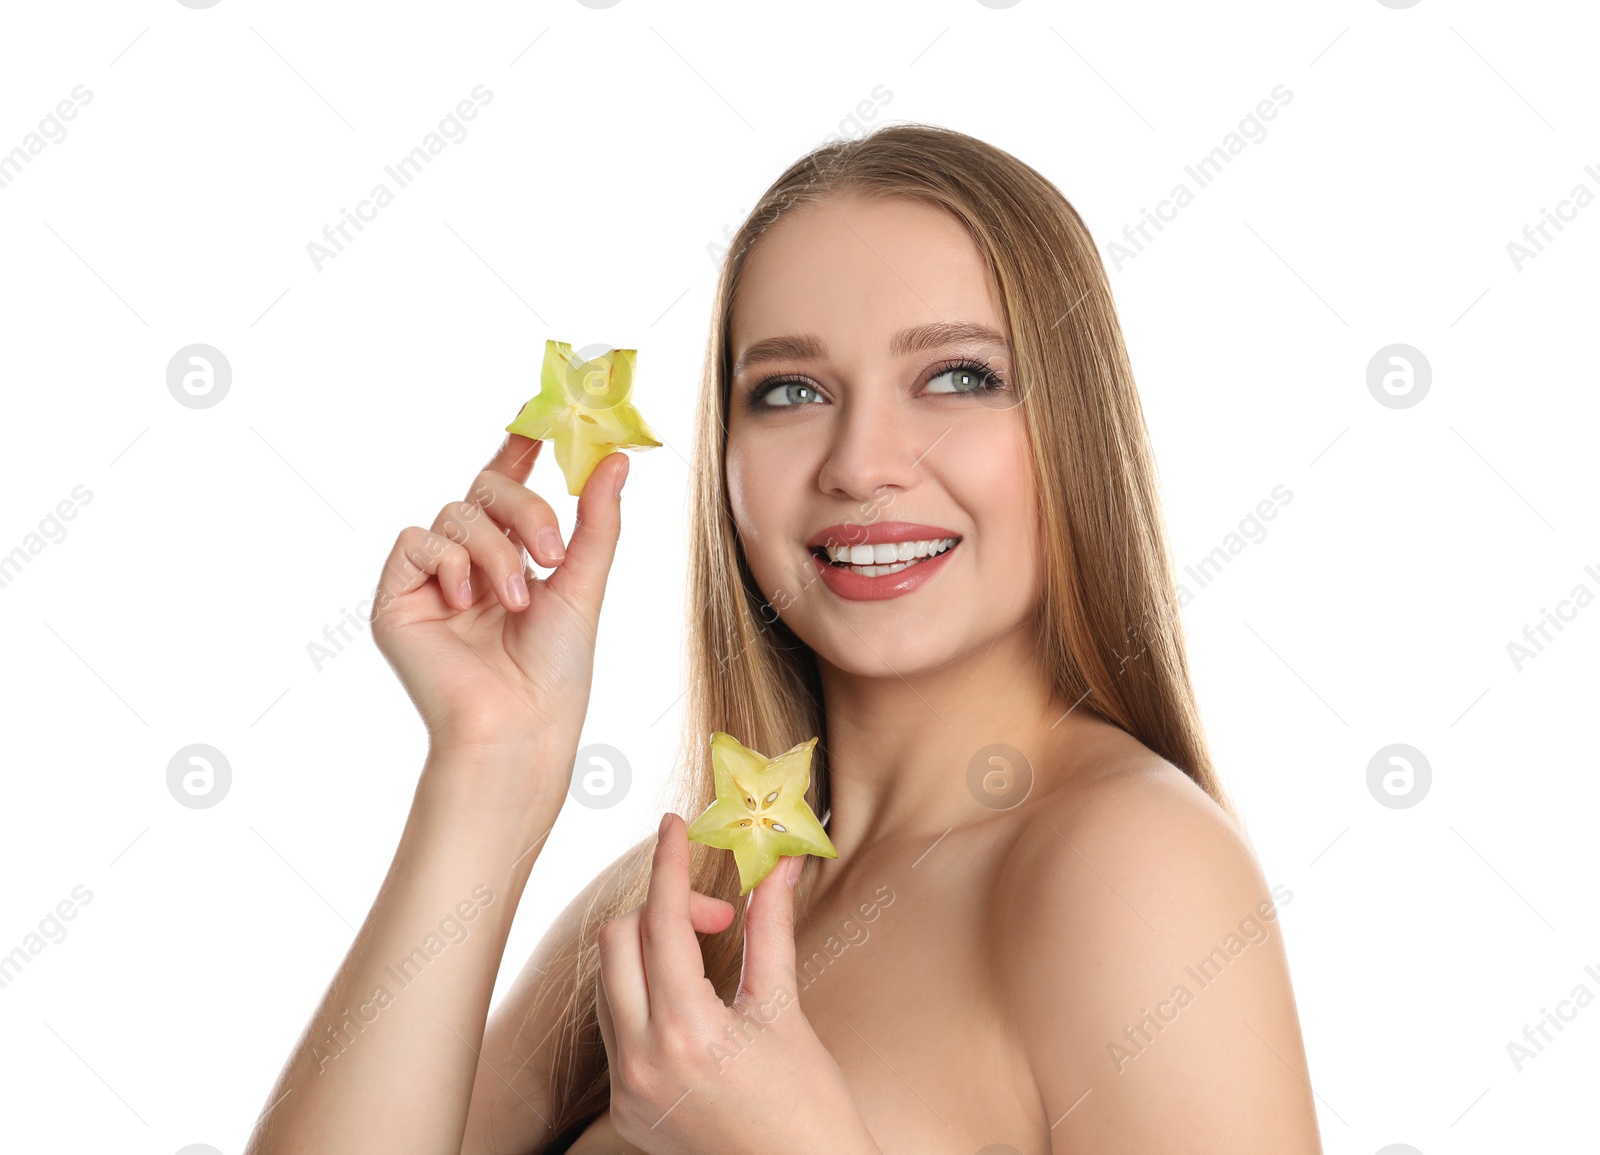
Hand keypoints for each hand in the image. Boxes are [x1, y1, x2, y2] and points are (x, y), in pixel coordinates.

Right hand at [370, 433, 628, 776]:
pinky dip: (449, 561)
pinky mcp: (397, 599)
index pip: (509, 488)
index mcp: (511, 558)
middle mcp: (469, 563)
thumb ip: (597, 520)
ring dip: (494, 551)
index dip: (520, 449)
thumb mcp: (584, 584)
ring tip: (516, 600)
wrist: (520, 726)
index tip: (542, 418)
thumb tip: (616, 459)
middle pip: (486, 491)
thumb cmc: (555, 672)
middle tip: (552, 553)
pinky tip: (467, 599)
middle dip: (525, 510)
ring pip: (455, 514)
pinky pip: (417, 542)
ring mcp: (431, 580)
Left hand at [595, 814, 878, 1154]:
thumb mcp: (785, 1009)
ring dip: (647, 951)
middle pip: (617, 943)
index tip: (674, 824)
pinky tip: (687, 999)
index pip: (660, 922)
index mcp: (687, 1033)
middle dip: (660, 910)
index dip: (668, 864)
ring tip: (707, 957)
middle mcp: (641, 1062)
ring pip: (608, 984)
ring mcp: (627, 1091)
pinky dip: (642, 995)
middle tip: (717, 918)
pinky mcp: (625, 1111)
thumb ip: (770, 929)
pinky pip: (614, 1027)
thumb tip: (777, 864)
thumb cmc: (810, 1105)